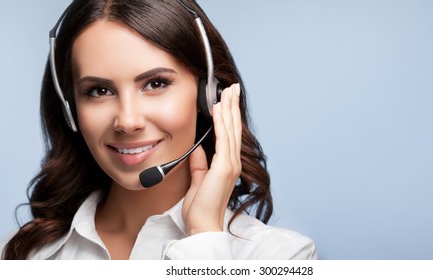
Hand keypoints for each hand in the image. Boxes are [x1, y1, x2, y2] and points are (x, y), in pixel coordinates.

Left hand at [182, 83, 241, 235]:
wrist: (202, 224)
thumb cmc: (201, 207)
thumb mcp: (198, 180)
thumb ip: (200, 163)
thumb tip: (199, 148)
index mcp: (227, 165)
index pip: (230, 135)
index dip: (230, 116)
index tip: (228, 100)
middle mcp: (232, 163)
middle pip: (234, 128)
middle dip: (233, 106)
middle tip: (232, 88)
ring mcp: (230, 165)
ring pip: (231, 130)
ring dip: (229, 109)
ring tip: (228, 92)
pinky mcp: (223, 167)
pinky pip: (222, 139)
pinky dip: (221, 122)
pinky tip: (218, 109)